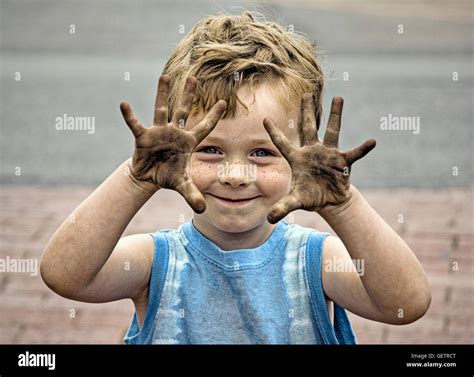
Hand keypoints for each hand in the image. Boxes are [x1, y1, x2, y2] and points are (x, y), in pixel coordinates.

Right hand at [120, 74, 225, 212]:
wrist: (149, 177)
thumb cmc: (168, 176)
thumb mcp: (182, 186)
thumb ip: (193, 195)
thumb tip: (203, 210)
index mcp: (188, 142)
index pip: (204, 127)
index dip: (213, 116)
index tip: (223, 103)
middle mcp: (175, 133)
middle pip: (183, 111)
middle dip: (188, 95)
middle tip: (194, 78)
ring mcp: (159, 132)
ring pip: (161, 110)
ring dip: (162, 94)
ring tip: (164, 76)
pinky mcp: (143, 137)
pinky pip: (136, 124)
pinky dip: (130, 116)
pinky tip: (124, 104)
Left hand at [263, 95, 375, 222]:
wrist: (329, 201)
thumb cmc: (310, 196)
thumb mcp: (295, 201)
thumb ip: (283, 207)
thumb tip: (269, 220)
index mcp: (297, 158)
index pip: (282, 143)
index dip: (274, 132)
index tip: (264, 118)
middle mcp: (312, 151)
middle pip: (308, 128)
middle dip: (306, 112)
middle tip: (305, 93)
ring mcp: (328, 154)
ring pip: (333, 131)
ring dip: (336, 116)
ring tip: (339, 98)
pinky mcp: (343, 162)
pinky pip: (354, 153)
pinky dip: (362, 148)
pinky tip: (372, 141)